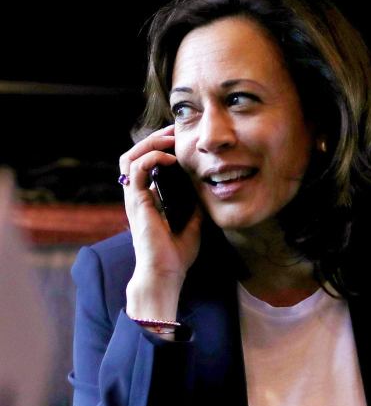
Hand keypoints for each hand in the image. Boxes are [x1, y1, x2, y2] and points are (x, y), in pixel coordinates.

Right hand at [119, 126, 201, 319]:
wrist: (165, 273)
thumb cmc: (175, 256)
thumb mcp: (192, 226)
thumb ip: (195, 209)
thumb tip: (206, 195)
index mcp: (148, 200)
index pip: (146, 165)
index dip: (159, 149)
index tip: (179, 141)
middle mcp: (137, 196)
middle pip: (134, 155)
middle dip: (153, 139)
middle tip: (174, 131)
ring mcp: (134, 198)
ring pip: (129, 157)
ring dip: (150, 143)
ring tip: (170, 139)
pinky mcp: (136, 202)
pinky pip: (137, 169)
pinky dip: (151, 157)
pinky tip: (170, 158)